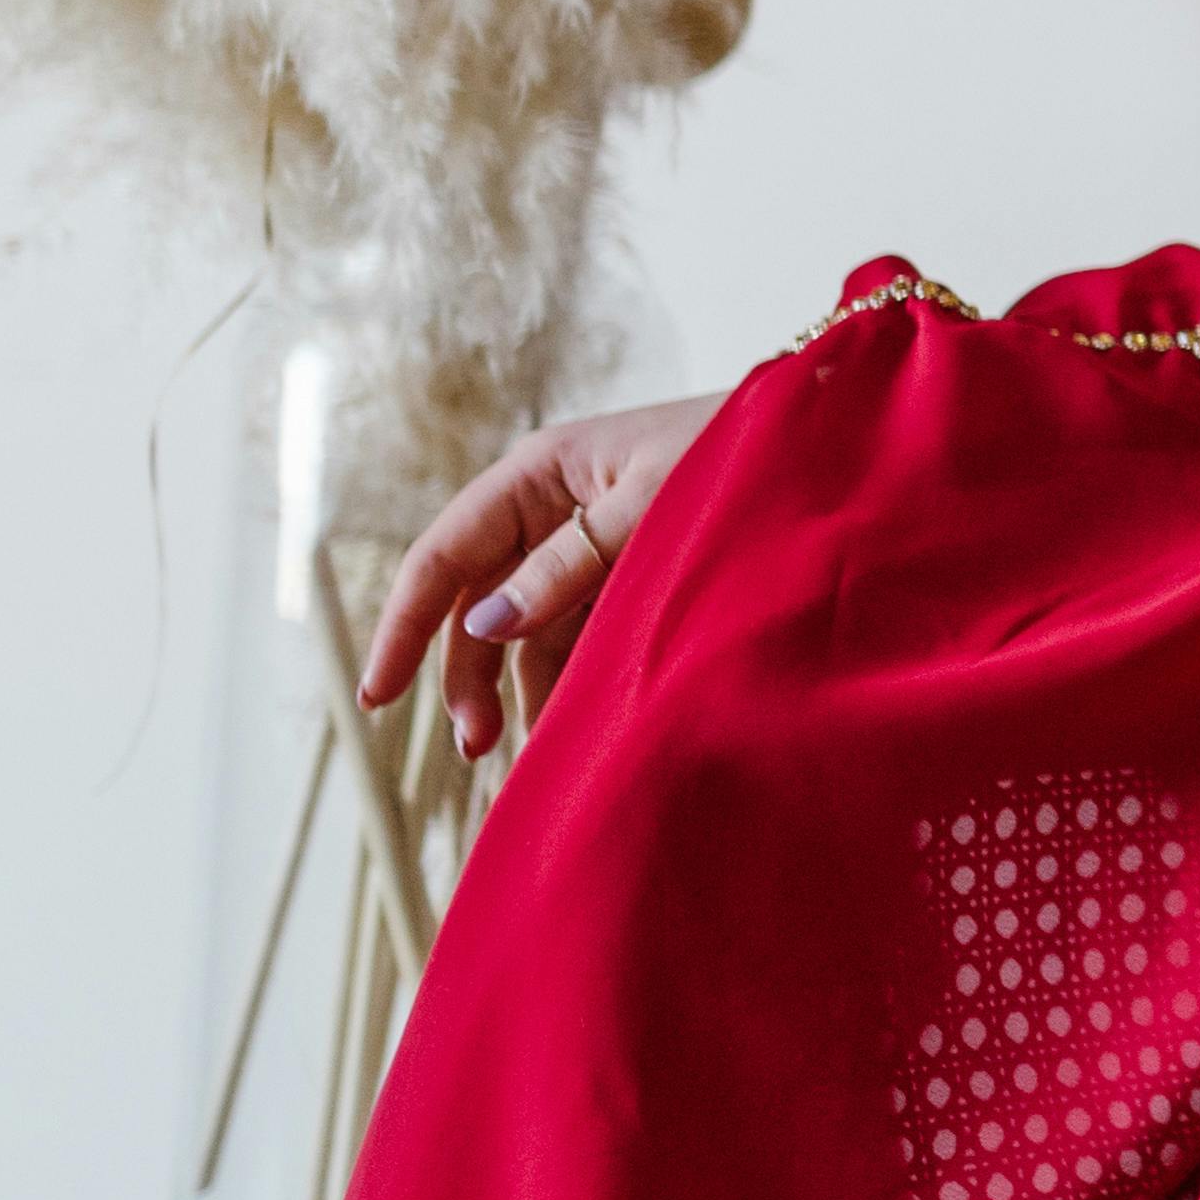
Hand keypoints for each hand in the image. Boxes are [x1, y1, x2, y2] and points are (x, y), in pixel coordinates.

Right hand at [359, 387, 737, 759]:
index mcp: (539, 473)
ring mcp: (587, 542)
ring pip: (526, 627)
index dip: (404, 627)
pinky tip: (567, 728)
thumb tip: (487, 628)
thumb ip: (570, 567)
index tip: (375, 698)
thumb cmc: (738, 454)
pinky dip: (568, 679)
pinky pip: (577, 632)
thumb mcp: (651, 509)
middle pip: (479, 603)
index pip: (444, 557)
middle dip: (471, 676)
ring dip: (519, 688)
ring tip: (524, 756)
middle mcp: (550, 507)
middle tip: (478, 746)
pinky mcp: (625, 574)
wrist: (825, 443)